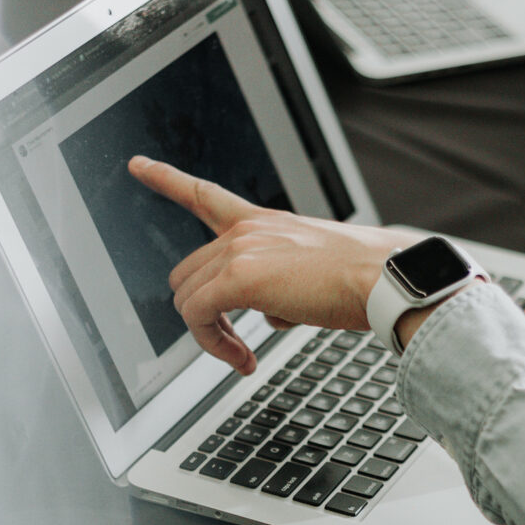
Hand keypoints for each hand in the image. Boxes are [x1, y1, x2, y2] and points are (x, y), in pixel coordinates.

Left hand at [128, 156, 418, 374]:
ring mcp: (241, 250)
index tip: (138, 164)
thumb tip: (273, 316)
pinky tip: (242, 359)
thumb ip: (285, 287)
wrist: (386, 279)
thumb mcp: (318, 274)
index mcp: (267, 223)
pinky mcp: (240, 278)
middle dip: (204, 312)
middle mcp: (249, 230)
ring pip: (188, 298)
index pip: (206, 196)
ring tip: (242, 356)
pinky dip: (214, 344)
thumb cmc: (367, 280)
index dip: (167, 179)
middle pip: (189, 272)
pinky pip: (198, 317)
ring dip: (210, 335)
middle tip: (235, 342)